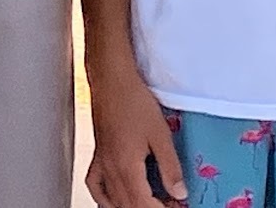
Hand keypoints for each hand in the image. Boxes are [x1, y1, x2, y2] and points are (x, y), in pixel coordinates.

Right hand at [86, 57, 186, 207]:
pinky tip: (114, 200)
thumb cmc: (134, 101)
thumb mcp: (160, 134)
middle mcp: (111, 171)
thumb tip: (180, 192)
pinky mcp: (97, 156)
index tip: (177, 206)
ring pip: (112, 201)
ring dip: (132, 206)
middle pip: (129, 206)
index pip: (143, 205)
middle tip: (171, 204)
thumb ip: (170, 166)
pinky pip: (96, 188)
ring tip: (152, 201)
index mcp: (126, 168)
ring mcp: (101, 165)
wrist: (111, 80)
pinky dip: (105, 200)